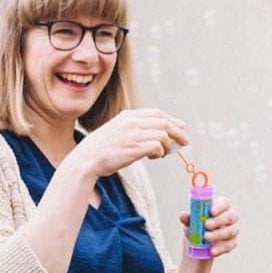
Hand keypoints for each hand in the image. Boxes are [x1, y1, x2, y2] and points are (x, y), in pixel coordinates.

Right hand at [70, 108, 188, 181]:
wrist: (86, 160)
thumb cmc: (101, 150)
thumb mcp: (117, 131)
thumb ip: (134, 130)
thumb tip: (157, 136)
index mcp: (128, 115)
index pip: (156, 113)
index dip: (171, 119)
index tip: (180, 126)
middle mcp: (132, 122)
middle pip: (164, 122)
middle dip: (178, 131)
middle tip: (185, 141)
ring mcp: (133, 134)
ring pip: (163, 134)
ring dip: (168, 145)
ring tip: (163, 154)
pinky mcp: (134, 148)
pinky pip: (157, 146)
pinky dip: (160, 152)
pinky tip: (153, 158)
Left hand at [178, 195, 239, 257]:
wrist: (198, 244)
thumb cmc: (197, 226)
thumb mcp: (191, 222)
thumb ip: (188, 218)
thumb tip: (182, 215)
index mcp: (221, 206)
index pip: (224, 202)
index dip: (219, 206)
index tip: (211, 211)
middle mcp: (230, 216)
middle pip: (230, 216)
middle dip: (218, 221)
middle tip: (206, 225)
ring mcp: (233, 230)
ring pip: (230, 231)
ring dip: (218, 234)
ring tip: (206, 237)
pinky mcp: (232, 242)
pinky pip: (229, 245)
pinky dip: (220, 248)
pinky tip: (212, 250)